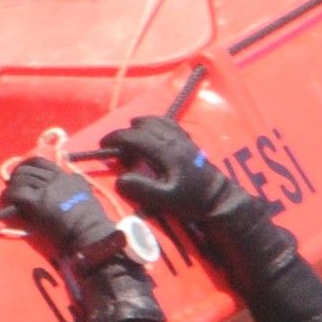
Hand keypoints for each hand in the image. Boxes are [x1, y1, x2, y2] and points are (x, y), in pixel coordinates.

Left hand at [0, 155, 121, 255]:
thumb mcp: (87, 193)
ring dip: (12, 187)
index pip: (41, 162)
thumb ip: (77, 184)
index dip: (28, 165)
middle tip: (12, 186)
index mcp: (66, 176)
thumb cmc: (91, 220)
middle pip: (28, 169)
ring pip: (20, 179)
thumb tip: (73, 179)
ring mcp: (46, 189)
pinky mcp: (38, 202)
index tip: (23, 173)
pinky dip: (9, 197)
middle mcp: (55, 178)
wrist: (90, 233)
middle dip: (17, 176)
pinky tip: (9, 204)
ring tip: (10, 196)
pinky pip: (16, 193)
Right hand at [94, 115, 222, 218]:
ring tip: (130, 136)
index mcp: (165, 151)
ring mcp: (182, 138)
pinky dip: (155, 124)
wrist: (218, 199)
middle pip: (142, 125)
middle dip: (124, 133)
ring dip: (139, 125)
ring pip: (156, 120)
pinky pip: (168, 123)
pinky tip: (152, 133)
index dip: (114, 139)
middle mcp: (173, 139)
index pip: (133, 137)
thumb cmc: (191, 201)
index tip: (102, 146)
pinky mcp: (189, 141)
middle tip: (113, 146)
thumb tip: (120, 180)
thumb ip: (141, 189)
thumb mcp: (165, 200)